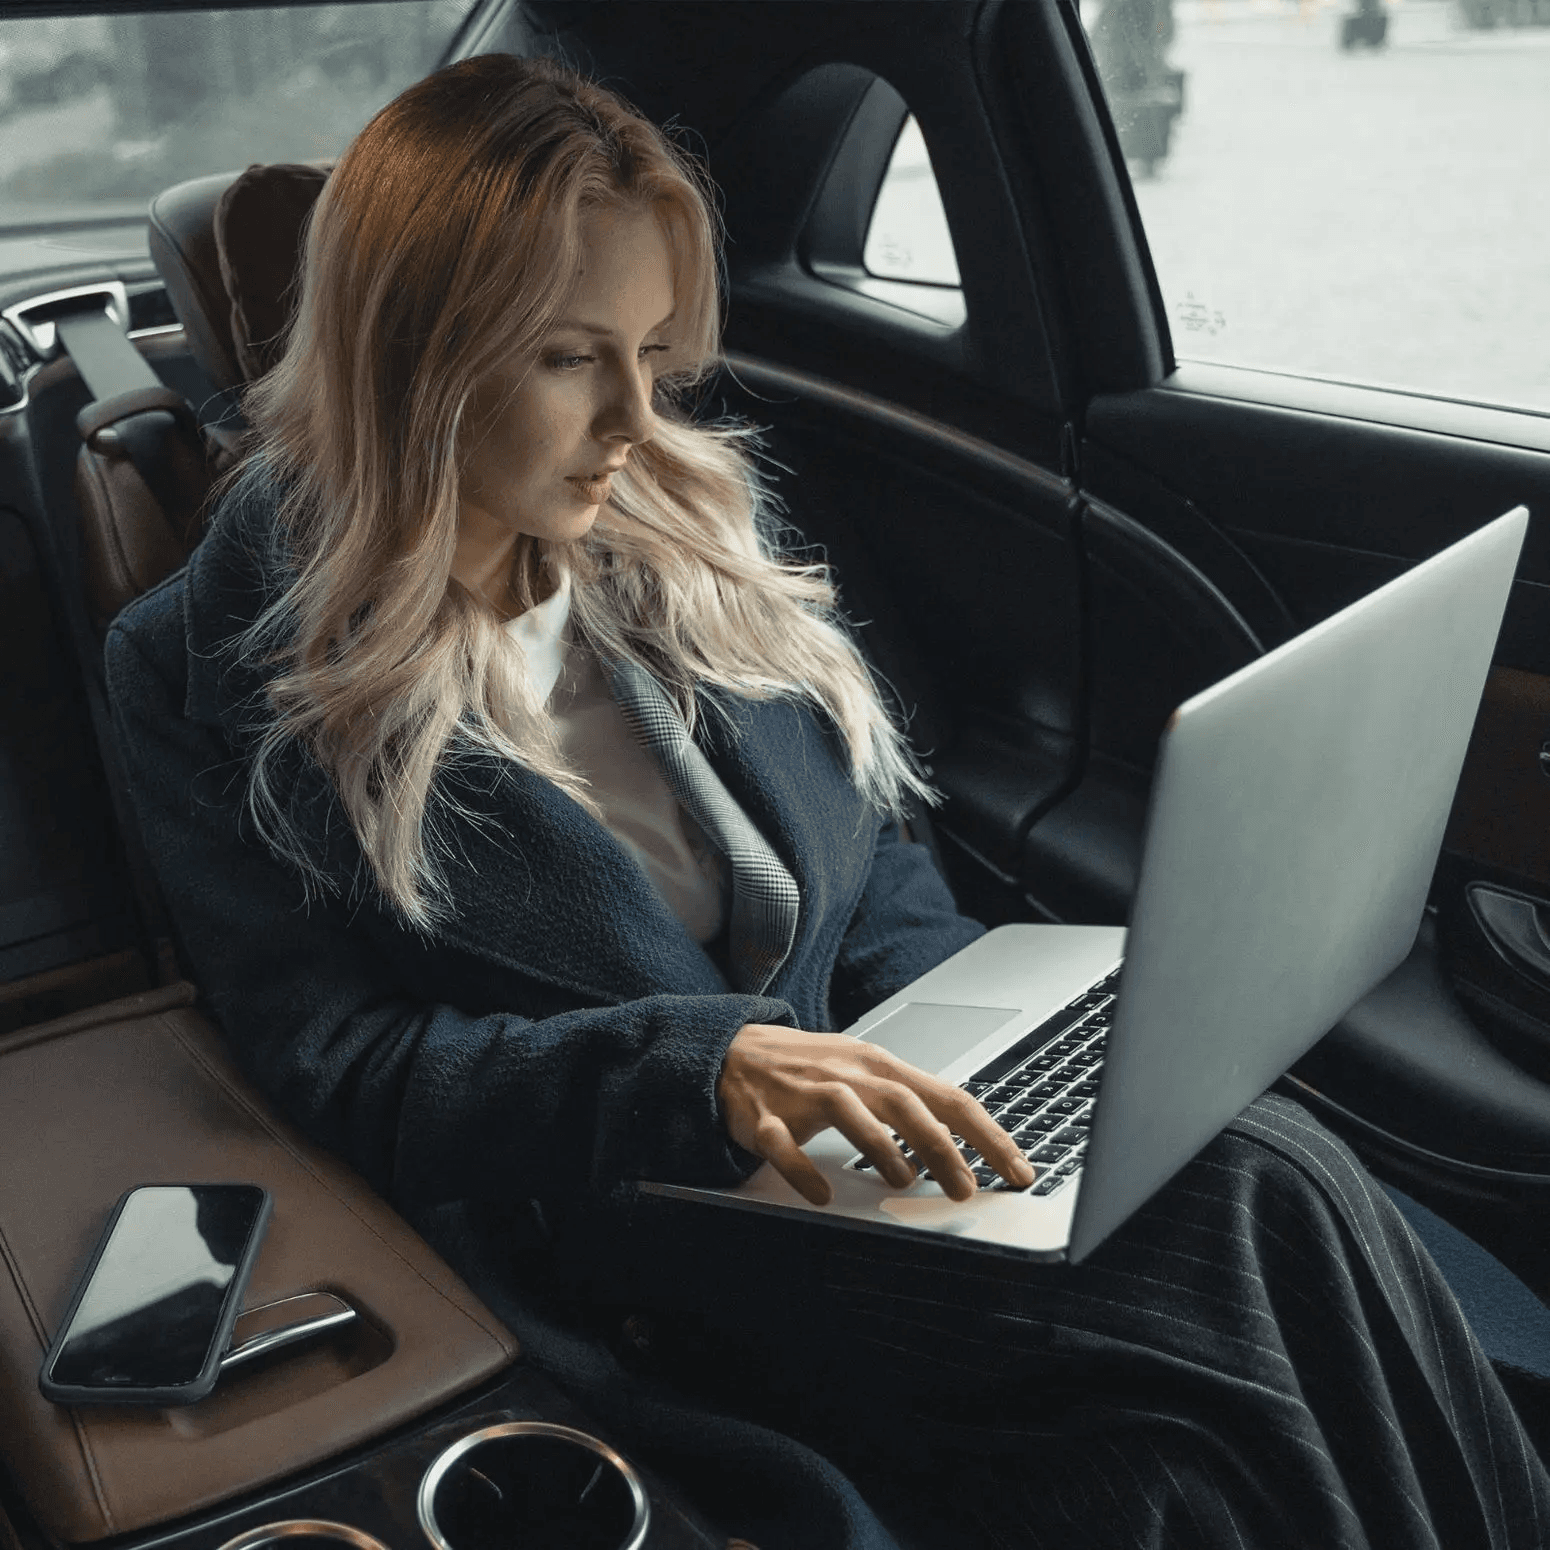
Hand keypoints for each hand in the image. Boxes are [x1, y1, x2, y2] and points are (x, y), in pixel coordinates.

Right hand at [717, 1023, 1035, 1206]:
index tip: (1017, 1169)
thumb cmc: (810, 1068)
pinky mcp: (763, 1118)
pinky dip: (803, 1171)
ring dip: (879, 1145)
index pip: (945, 1096)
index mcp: (878, 1065)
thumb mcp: (864, 1073)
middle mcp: (846, 1074)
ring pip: (847, 1111)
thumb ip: (909, 1104)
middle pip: (903, 1102)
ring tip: (903, 1181)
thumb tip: (963, 1144)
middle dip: (940, 1145)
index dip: (986, 1134)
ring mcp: (802, 1094)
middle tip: (966, 1188)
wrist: (733, 1051)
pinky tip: (823, 1194)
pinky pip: (783, 1144)